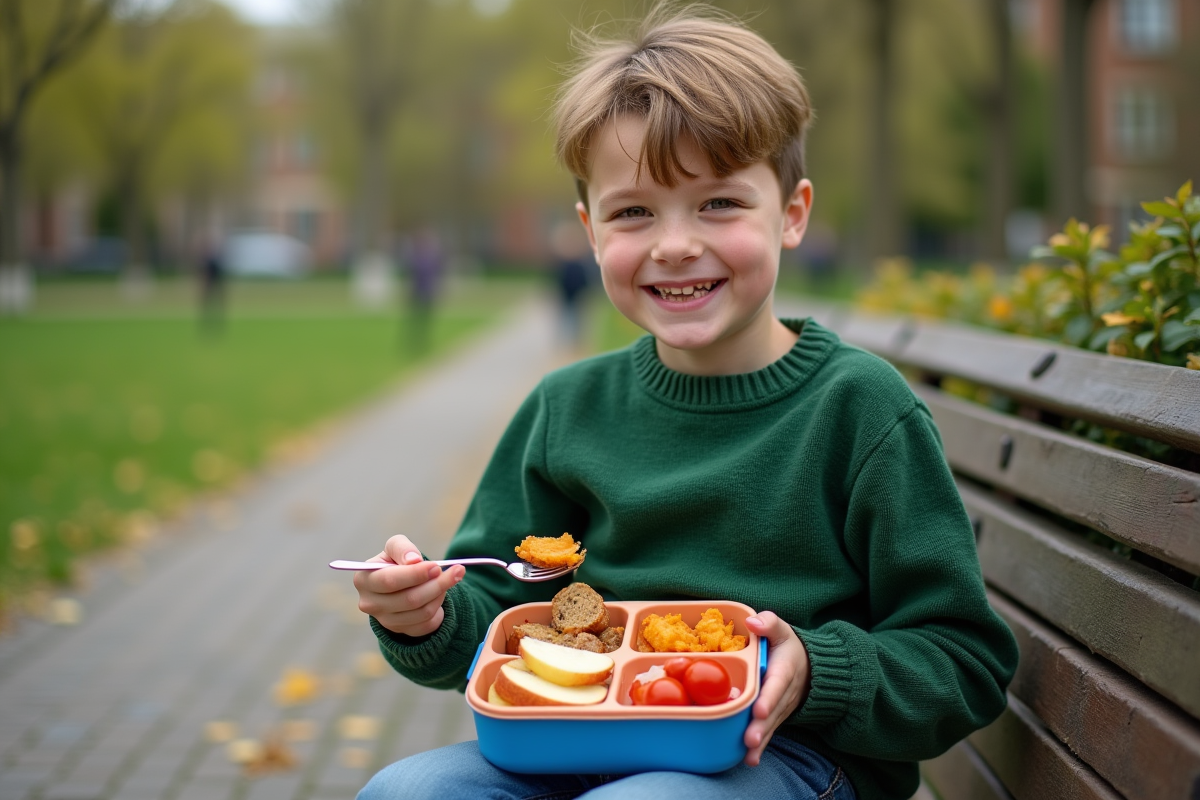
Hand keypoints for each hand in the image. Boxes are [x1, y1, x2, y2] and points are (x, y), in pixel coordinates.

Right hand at [352, 535, 464, 636]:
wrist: (400, 584)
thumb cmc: (395, 561)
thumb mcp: (395, 547)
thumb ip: (402, 548)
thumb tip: (414, 560)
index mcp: (364, 580)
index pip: (390, 581)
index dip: (415, 574)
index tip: (436, 566)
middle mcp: (370, 604)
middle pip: (409, 599)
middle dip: (437, 584)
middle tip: (456, 571)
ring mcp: (385, 621)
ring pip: (422, 612)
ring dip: (441, 594)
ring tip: (448, 579)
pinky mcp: (401, 631)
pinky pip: (428, 624)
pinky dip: (439, 608)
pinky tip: (440, 595)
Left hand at [742, 610, 810, 766]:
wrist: (810, 667)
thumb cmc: (787, 646)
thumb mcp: (782, 630)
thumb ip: (769, 623)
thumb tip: (752, 623)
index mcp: (785, 669)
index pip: (778, 683)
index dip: (769, 697)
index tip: (759, 709)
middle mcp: (785, 692)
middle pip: (773, 711)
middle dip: (762, 726)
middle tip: (749, 739)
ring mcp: (782, 707)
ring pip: (771, 725)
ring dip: (761, 740)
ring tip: (749, 752)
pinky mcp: (776, 716)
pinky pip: (769, 732)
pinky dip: (761, 747)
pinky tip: (750, 760)